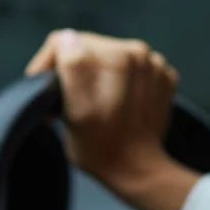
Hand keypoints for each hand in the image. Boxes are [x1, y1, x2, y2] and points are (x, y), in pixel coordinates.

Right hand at [24, 30, 196, 209]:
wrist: (138, 169)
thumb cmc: (99, 147)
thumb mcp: (75, 112)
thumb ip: (72, 67)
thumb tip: (67, 39)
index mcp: (115, 56)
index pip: (65, 41)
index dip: (47, 64)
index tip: (45, 88)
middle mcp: (138, 52)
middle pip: (87, 46)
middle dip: (71, 69)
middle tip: (65, 101)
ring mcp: (154, 64)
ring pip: (108, 54)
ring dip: (96, 74)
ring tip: (92, 102)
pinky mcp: (164, 75)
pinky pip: (131, 66)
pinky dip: (121, 81)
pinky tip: (116, 102)